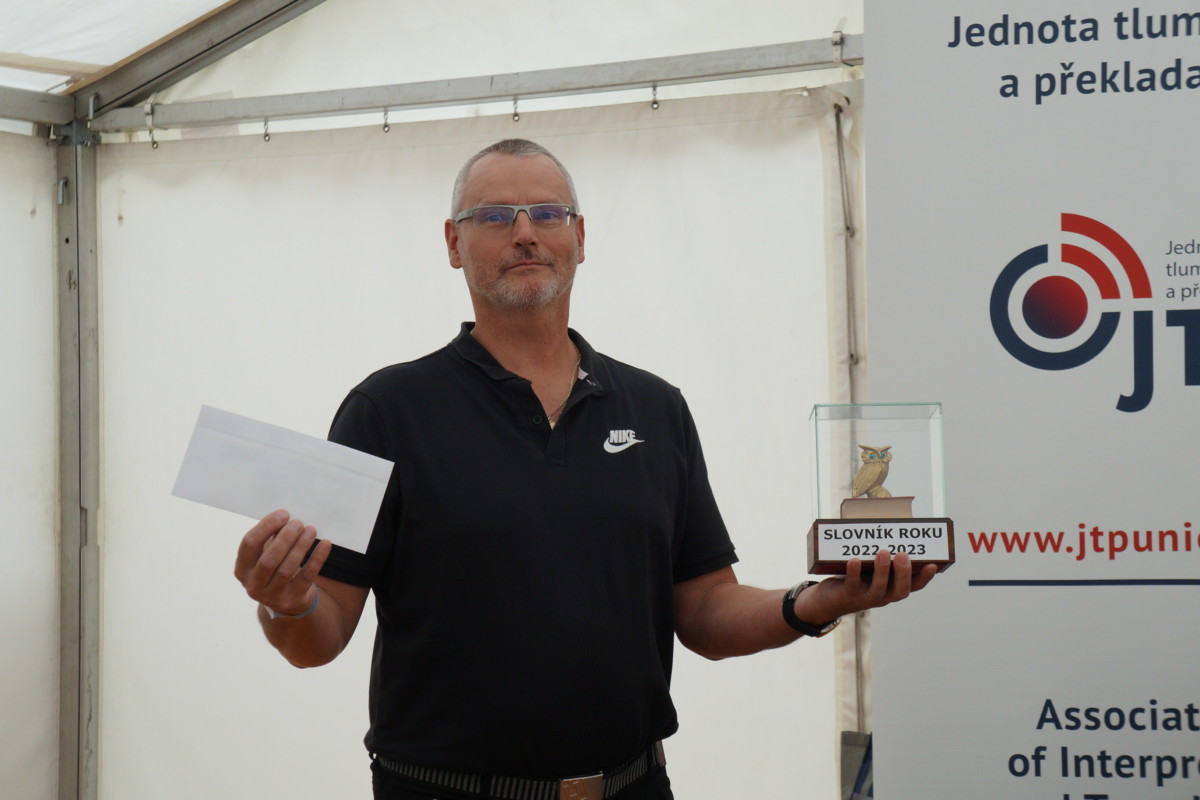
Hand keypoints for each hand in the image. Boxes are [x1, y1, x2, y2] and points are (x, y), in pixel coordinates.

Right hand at [234, 510, 332, 616]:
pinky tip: (325, 544)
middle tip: (298, 523)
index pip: (249, 544)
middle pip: (268, 559)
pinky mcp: (292, 600)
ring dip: (300, 546)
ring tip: (311, 530)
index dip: (266, 526)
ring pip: (287, 569)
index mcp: (242, 569)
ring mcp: (272, 596)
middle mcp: (253, 585)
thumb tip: (285, 517)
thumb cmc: (276, 569)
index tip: (284, 514)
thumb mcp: (267, 554)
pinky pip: (307, 577)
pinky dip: (317, 559)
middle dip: (285, 538)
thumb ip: (271, 537)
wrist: (288, 601)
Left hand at [796, 549, 937, 622]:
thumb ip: (879, 556)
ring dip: (882, 570)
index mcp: (891, 590)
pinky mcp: (848, 595)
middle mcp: (882, 597)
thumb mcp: (869, 569)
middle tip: (904, 554)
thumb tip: (886, 529)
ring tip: (883, 552)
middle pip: (899, 590)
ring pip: (879, 588)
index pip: (913, 586)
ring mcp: (865, 598)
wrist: (826, 601)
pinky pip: (853, 584)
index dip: (924, 578)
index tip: (933, 564)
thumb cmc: (853, 580)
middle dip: (904, 572)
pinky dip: (854, 572)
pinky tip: (854, 560)